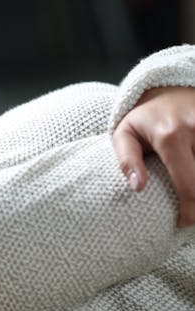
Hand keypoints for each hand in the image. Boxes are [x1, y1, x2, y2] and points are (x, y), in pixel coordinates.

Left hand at [112, 86, 194, 226]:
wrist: (169, 88)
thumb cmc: (143, 117)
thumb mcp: (124, 134)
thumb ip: (126, 160)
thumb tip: (138, 188)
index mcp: (171, 137)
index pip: (190, 186)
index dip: (191, 211)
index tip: (183, 222)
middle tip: (192, 216)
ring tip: (194, 200)